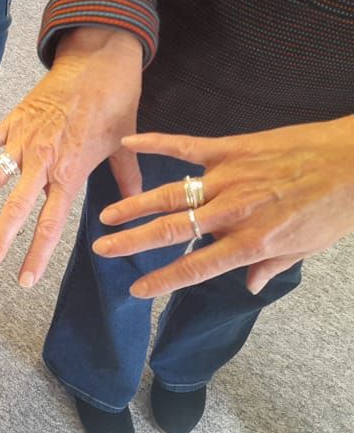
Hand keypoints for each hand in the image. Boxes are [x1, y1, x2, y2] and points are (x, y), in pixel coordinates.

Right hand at [0, 27, 143, 285]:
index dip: (36, 255)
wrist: (98, 58)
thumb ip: (126, 176)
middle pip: (15, 210)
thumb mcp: (123, 142)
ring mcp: (23, 140)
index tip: (24, 280)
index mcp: (70, 172)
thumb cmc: (114, 100)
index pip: (50, 224)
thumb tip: (135, 201)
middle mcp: (42, 161)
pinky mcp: (12, 120)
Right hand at [92, 117, 353, 297]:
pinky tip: (129, 143)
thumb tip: (249, 286)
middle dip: (133, 242)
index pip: (197, 266)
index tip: (136, 290)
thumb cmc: (336, 206)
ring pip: (171, 194)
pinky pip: (186, 146)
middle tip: (103, 249)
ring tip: (106, 216)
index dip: (163, 280)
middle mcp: (233, 211)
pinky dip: (156, 143)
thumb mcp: (307, 247)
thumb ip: (272, 266)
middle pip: (172, 230)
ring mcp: (228, 177)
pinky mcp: (231, 148)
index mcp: (252, 241)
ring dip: (135, 205)